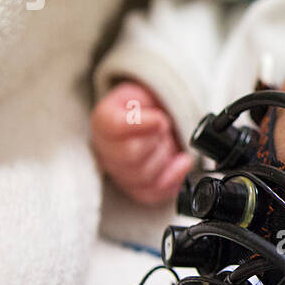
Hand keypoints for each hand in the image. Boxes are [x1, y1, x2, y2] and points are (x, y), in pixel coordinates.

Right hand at [91, 81, 192, 205]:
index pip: (113, 127)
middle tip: (164, 128)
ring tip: (167, 141)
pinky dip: (173, 178)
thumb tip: (159, 123)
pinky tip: (182, 162)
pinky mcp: (136, 188)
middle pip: (130, 155)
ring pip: (144, 176)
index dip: (141, 124)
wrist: (152, 119)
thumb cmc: (146, 107)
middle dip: (156, 139)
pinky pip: (152, 193)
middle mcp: (105, 151)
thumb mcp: (143, 91)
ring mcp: (119, 173)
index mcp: (103, 122)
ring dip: (165, 155)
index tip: (160, 119)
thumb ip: (147, 103)